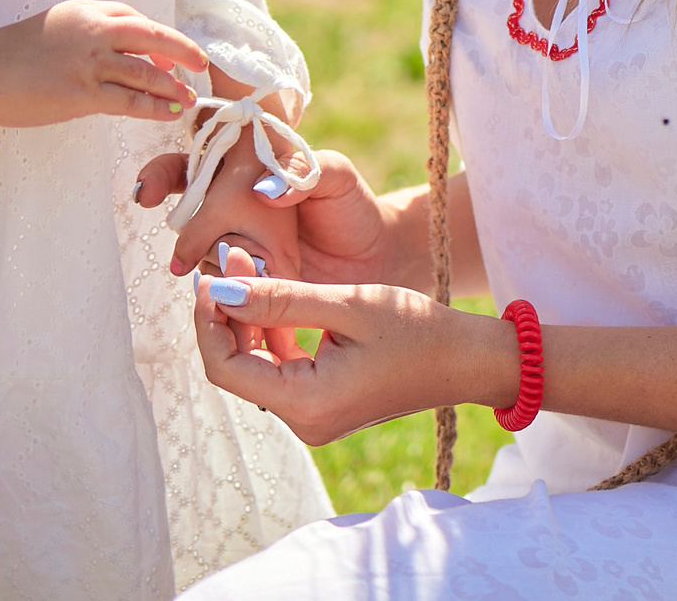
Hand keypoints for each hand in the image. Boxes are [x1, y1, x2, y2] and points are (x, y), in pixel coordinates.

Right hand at [0, 0, 204, 127]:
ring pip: (146, 72)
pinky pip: (130, 100)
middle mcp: (94, 31)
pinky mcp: (83, 93)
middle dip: (182, 50)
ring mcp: (90, 62)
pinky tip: (168, 113)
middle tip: (200, 63)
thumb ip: (83, 33)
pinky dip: (154, 107)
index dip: (157, 36)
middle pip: (152, 36)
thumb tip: (110, 50)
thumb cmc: (10, 52)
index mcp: (85, 11)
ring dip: (172, 86)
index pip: (133, 18)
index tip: (170, 50)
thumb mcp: (53, 26)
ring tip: (188, 97)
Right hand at [138, 146, 402, 288]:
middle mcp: (224, 215)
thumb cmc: (354, 207)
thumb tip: (264, 189)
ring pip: (206, 261)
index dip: (157, 178)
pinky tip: (256, 312)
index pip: (184, 168)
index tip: (146, 195)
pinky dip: (236, 306)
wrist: (381, 259)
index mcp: (238, 173)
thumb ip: (303, 171)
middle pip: (185, 219)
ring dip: (223, 270)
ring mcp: (233, 257)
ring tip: (268, 269)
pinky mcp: (247, 294)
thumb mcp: (337, 177)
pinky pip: (227, 300)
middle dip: (194, 236)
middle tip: (220, 248)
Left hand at [192, 274, 518, 446]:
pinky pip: (279, 369)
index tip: (212, 272)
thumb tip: (218, 288)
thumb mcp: (348, 303)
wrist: (468, 360)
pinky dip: (270, 332)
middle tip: (233, 255)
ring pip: (254, 366)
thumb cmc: (417, 329)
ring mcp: (313, 417)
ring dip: (247, 318)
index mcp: (307, 403)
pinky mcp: (323, 405)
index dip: (208, 319)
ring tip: (250, 264)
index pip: (225, 368)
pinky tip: (275, 293)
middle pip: (235, 368)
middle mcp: (303, 421)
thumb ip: (281, 298)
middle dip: (226, 312)